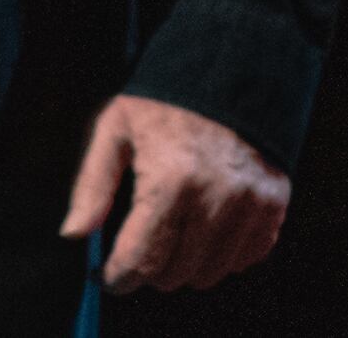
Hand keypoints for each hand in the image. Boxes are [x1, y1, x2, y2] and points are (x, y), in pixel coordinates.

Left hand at [59, 93, 289, 292]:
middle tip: (144, 243)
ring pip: (208, 274)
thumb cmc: (167, 101)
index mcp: (170, 180)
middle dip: (150, 268)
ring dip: (186, 264)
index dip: (118, 277)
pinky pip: (244, 259)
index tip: (111, 276)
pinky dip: (224, 254)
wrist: (235, 69)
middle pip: (172, 273)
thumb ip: (92, 184)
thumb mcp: (117, 128)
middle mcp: (214, 199)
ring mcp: (250, 205)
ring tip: (176, 233)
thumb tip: (73, 235)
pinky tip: (209, 226)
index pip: (140, 261)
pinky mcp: (274, 205)